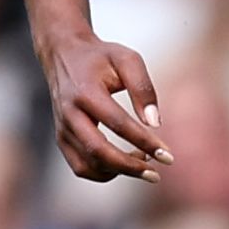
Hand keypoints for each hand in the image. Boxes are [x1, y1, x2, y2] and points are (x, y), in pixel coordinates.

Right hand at [38, 30, 173, 182]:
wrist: (64, 55)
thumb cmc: (101, 57)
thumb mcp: (127, 59)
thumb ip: (143, 88)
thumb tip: (155, 123)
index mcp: (85, 92)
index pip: (118, 124)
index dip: (144, 142)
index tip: (167, 155)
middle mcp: (69, 114)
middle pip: (98, 151)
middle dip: (130, 167)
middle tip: (157, 174)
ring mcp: (62, 129)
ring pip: (87, 165)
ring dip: (118, 171)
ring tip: (143, 164)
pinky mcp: (61, 138)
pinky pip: (80, 167)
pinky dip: (103, 172)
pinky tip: (124, 164)